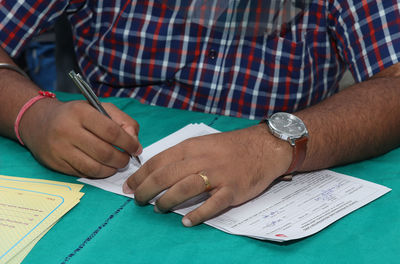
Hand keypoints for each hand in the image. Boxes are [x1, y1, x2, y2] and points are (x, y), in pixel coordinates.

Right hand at [19, 99, 141, 177]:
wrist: (38, 122)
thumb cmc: (76, 114)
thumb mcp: (99, 108)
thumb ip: (122, 120)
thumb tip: (135, 141)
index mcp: (81, 112)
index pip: (111, 131)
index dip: (128, 143)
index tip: (136, 148)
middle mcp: (67, 130)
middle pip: (104, 152)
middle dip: (122, 159)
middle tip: (127, 159)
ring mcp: (60, 149)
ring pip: (94, 167)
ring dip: (111, 169)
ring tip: (117, 164)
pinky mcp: (56, 164)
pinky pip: (83, 173)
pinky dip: (98, 173)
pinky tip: (102, 167)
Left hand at [123, 124, 291, 226]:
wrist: (263, 147)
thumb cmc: (230, 146)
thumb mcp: (203, 143)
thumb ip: (182, 155)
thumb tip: (157, 170)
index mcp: (191, 147)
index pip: (158, 161)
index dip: (140, 175)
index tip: (129, 186)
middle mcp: (201, 159)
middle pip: (166, 176)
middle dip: (146, 190)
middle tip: (138, 200)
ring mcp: (217, 175)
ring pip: (184, 189)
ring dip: (167, 201)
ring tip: (158, 209)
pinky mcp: (232, 190)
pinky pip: (212, 204)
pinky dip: (197, 214)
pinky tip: (187, 222)